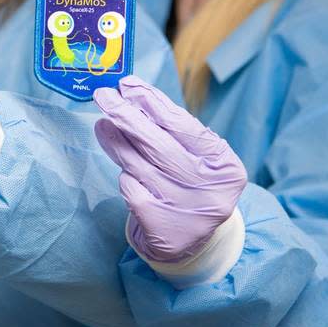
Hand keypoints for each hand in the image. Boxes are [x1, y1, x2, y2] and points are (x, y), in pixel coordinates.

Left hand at [93, 75, 246, 262]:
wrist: (191, 242)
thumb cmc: (190, 184)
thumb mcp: (195, 157)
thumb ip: (171, 128)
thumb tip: (132, 93)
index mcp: (225, 166)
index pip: (184, 126)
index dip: (152, 103)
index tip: (128, 85)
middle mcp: (208, 188)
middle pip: (159, 145)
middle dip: (128, 116)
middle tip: (104, 96)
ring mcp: (183, 209)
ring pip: (139, 165)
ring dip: (116, 140)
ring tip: (102, 124)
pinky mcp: (160, 226)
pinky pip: (131, 188)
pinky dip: (126, 177)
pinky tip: (126, 171)